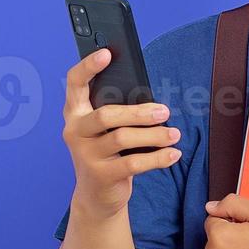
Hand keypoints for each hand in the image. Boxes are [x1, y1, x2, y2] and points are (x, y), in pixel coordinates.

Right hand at [61, 48, 181, 219]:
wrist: (97, 196)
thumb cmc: (108, 153)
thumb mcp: (107, 130)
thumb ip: (119, 113)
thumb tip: (150, 100)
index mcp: (75, 113)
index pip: (75, 83)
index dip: (88, 66)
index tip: (107, 53)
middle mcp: (75, 131)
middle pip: (106, 114)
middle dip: (140, 112)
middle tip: (165, 111)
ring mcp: (85, 155)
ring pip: (122, 138)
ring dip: (154, 136)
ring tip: (174, 134)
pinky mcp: (100, 176)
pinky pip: (133, 164)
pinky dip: (158, 158)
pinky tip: (173, 154)